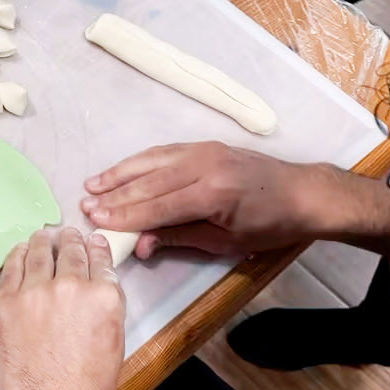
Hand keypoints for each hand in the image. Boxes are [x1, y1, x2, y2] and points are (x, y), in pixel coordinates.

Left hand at [0, 228, 123, 389]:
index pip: (100, 260)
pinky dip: (18, 254)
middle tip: (67, 235)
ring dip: (43, 242)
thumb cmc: (85, 388)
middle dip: (70, 241)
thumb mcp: (113, 342)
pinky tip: (20, 251)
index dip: (95, 248)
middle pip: (70, 251)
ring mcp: (35, 292)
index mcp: (104, 297)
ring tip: (43, 238)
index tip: (91, 242)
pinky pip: (12, 267)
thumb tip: (96, 287)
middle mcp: (71, 287)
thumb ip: (106, 307)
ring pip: (39, 253)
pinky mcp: (7, 301)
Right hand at [83, 142, 328, 256]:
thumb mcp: (226, 242)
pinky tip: (121, 171)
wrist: (304, 193)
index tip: (96, 220)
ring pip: (151, 161)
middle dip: (115, 196)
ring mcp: (203, 151)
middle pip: (149, 182)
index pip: (158, 206)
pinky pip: (162, 152)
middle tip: (85, 206)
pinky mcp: (204, 145)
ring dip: (119, 174)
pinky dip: (138, 162)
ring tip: (92, 185)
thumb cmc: (271, 226)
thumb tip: (139, 244)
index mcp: (213, 194)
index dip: (125, 214)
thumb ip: (180, 238)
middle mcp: (204, 165)